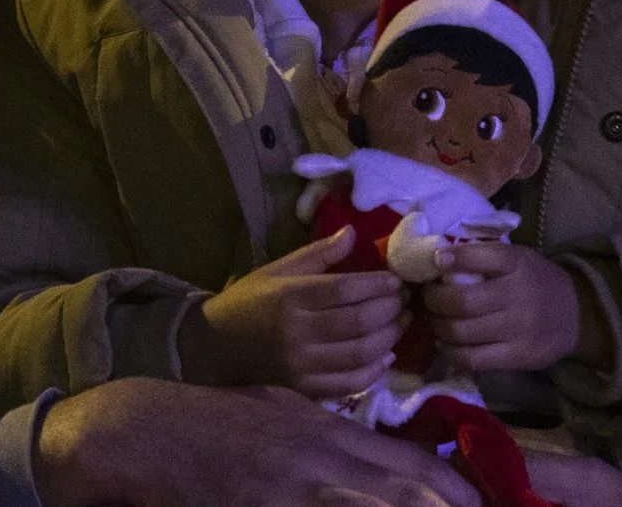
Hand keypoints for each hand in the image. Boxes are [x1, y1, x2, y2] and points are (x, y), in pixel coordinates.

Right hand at [34, 379, 480, 506]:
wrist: (149, 430)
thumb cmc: (219, 419)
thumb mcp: (285, 408)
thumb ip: (333, 429)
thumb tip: (377, 452)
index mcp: (330, 430)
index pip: (408, 461)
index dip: (452, 487)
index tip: (479, 504)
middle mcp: (322, 458)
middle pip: (404, 490)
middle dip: (445, 506)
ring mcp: (294, 489)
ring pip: (373, 506)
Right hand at [182, 228, 411, 397]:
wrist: (216, 347)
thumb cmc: (249, 301)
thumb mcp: (278, 270)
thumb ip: (318, 254)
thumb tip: (353, 232)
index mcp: (290, 297)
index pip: (344, 290)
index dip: (377, 285)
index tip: (397, 280)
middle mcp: (296, 332)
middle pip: (357, 321)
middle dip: (390, 310)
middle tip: (406, 300)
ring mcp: (300, 365)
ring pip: (358, 353)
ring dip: (388, 338)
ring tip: (402, 323)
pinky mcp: (303, 390)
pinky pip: (348, 384)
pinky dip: (373, 372)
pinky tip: (386, 356)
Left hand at [423, 242, 582, 373]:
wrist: (575, 314)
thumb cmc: (536, 281)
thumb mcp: (518, 258)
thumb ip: (484, 255)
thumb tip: (437, 257)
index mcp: (518, 263)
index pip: (480, 256)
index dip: (452, 259)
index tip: (435, 261)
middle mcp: (518, 295)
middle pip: (462, 301)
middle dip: (435, 300)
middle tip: (429, 298)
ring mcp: (519, 329)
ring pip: (463, 332)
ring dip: (439, 327)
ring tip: (436, 322)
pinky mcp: (518, 356)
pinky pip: (474, 359)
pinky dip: (452, 352)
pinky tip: (447, 344)